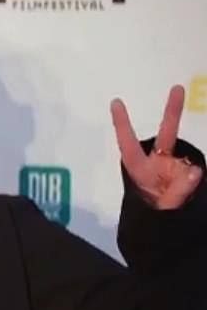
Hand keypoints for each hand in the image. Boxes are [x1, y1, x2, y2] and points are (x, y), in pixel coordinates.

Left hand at [113, 84, 202, 209]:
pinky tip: (187, 190)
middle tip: (177, 87)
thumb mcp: (160, 207)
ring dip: (187, 176)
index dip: (122, 124)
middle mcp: (157, 161)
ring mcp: (175, 164)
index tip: (115, 102)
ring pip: (187, 159)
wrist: (165, 222)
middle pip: (166, 132)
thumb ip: (176, 192)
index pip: (128, 143)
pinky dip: (192, 182)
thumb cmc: (153, 209)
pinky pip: (194, 173)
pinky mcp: (189, 171)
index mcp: (138, 168)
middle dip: (172, 111)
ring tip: (178, 192)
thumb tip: (195, 172)